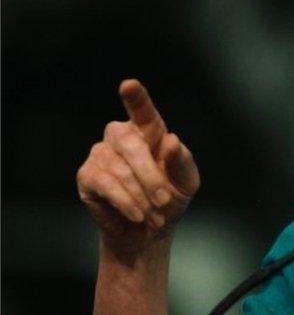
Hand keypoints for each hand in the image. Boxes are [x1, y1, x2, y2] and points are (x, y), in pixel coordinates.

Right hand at [77, 80, 199, 256]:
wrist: (148, 229)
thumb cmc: (169, 197)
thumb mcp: (186, 181)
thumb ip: (182, 161)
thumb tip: (170, 140)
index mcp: (148, 130)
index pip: (142, 110)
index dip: (136, 97)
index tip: (129, 85)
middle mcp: (121, 135)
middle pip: (132, 145)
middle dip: (152, 176)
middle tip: (165, 200)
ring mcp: (101, 153)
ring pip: (121, 170)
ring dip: (142, 195)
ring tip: (155, 214)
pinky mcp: (87, 175)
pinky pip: (106, 184)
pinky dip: (126, 201)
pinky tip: (137, 214)